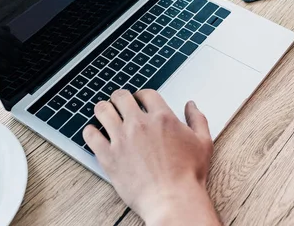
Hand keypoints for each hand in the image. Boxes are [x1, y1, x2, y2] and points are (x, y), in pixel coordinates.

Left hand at [83, 89, 219, 225]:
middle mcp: (139, 124)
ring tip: (104, 112)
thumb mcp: (203, 143)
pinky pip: (90, 136)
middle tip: (119, 103)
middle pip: (121, 97)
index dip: (141, 95)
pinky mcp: (108, 156)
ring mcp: (121, 139)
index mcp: (162, 117)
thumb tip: (191, 105)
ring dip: (103, 108)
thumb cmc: (188, 175)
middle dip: (119, 98)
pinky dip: (90, 131)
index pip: (146, 94)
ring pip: (102, 110)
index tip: (139, 101)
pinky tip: (93, 132)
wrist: (172, 199)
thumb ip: (197, 119)